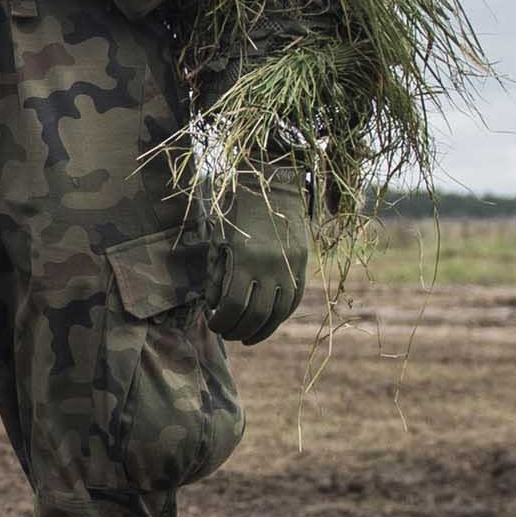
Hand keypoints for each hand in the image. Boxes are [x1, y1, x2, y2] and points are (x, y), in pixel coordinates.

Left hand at [204, 172, 310, 345]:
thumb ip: (217, 273)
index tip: (213, 323)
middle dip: (238, 330)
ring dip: (261, 330)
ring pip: (279, 313)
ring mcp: (290, 266)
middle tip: (227, 334)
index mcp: (245, 258)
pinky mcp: (302, 263)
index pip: (232, 306)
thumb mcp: (220, 237)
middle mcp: (270, 265)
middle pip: (256, 315)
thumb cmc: (238, 207)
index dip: (221, 322)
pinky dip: (280, 315)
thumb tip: (215, 305)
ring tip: (245, 335)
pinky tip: (267, 322)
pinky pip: (294, 299)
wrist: (274, 181)